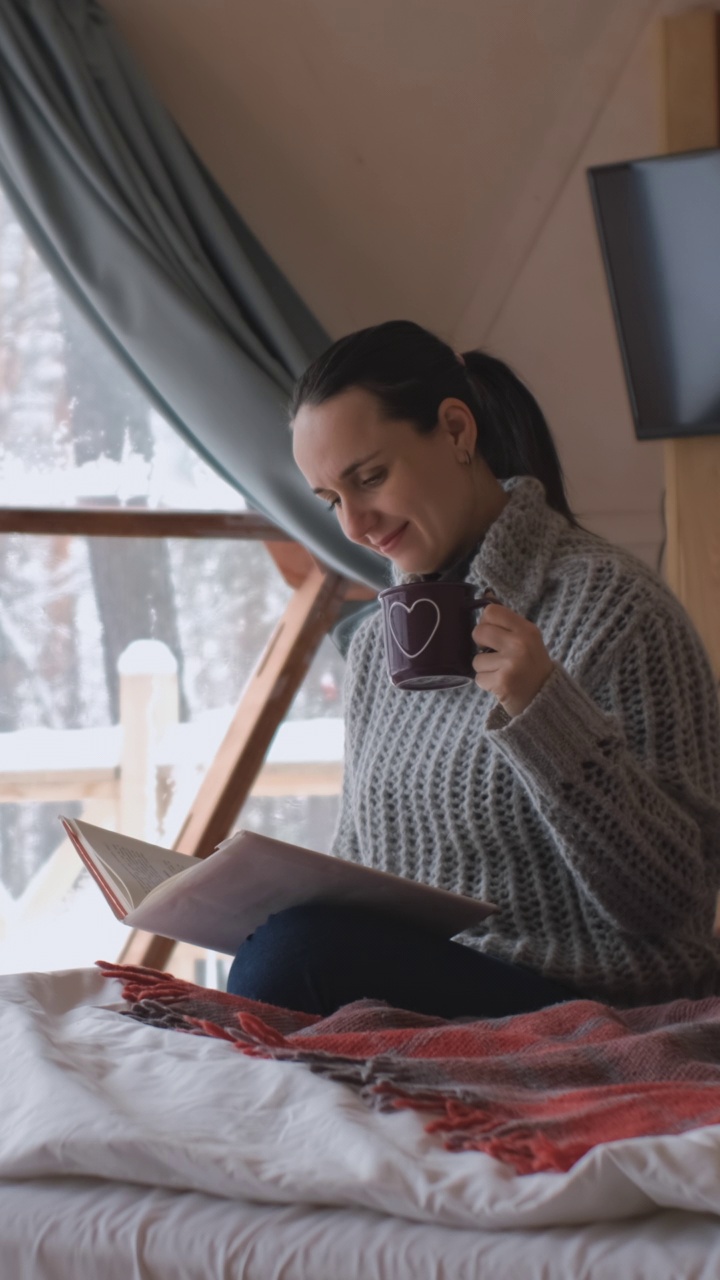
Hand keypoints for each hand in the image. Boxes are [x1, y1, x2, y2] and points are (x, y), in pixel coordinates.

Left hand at [472, 602, 553, 716]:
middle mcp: (520, 643)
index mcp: (526, 629)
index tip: (492, 634)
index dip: (486, 622)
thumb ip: (507, 622)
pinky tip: (501, 684)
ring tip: (502, 672)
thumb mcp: (527, 639)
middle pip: (479, 632)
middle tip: (493, 654)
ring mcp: (511, 663)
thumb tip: (486, 594)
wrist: (546, 699)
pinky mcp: (502, 682)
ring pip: (476, 659)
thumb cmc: (532, 667)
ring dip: (485, 668)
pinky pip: (478, 678)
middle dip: (480, 645)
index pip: (491, 611)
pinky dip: (486, 683)